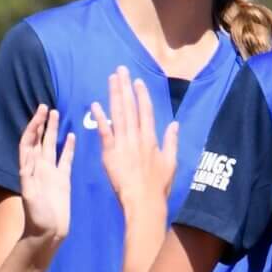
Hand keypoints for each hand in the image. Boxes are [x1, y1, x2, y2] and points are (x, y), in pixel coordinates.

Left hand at [15, 106, 74, 242]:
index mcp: (29, 170)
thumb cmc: (37, 218)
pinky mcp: (63, 180)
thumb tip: (28, 161)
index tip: (39, 113)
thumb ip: (29, 180)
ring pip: (51, 146)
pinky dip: (67, 147)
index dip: (32, 127)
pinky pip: (65, 160)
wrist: (47, 234)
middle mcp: (39, 168)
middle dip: (41, 123)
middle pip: (39, 140)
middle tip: (46, 106)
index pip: (28, 142)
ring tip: (56, 113)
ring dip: (53, 131)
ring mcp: (51, 173)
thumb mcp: (31, 198)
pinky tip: (71, 136)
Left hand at [90, 66, 176, 211]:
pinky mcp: (110, 154)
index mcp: (151, 139)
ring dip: (114, 95)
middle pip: (130, 107)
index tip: (137, 80)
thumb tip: (175, 124)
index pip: (146, 111)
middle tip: (120, 70)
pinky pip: (105, 133)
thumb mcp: (170, 163)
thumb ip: (171, 142)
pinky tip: (96, 105)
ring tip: (111, 79)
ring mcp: (123, 144)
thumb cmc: (158, 186)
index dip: (141, 94)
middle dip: (125, 87)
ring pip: (118, 115)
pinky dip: (101, 118)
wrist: (144, 202)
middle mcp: (137, 137)